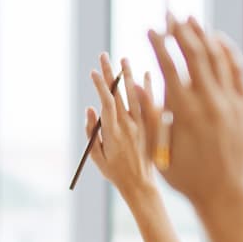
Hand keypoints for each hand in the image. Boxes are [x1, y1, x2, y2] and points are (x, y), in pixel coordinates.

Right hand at [86, 54, 162, 203]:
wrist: (140, 185)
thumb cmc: (115, 173)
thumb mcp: (97, 156)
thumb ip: (92, 132)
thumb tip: (90, 109)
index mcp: (112, 132)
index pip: (106, 102)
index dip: (100, 85)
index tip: (93, 71)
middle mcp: (128, 126)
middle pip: (118, 93)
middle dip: (110, 73)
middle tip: (104, 56)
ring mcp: (142, 126)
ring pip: (135, 95)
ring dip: (129, 76)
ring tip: (124, 59)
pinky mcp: (152, 128)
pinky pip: (151, 105)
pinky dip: (149, 90)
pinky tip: (147, 75)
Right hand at [145, 14, 242, 210]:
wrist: (226, 194)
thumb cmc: (187, 177)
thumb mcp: (159, 149)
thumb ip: (149, 116)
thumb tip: (138, 86)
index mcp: (185, 111)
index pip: (169, 65)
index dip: (158, 43)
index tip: (150, 29)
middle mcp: (209, 101)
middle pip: (194, 53)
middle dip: (180, 30)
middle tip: (170, 13)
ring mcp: (230, 102)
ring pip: (217, 57)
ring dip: (203, 35)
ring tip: (191, 19)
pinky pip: (236, 70)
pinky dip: (226, 51)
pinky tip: (217, 41)